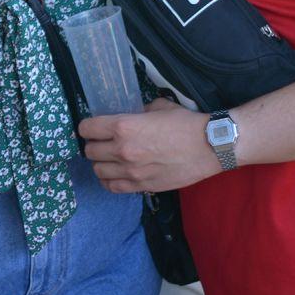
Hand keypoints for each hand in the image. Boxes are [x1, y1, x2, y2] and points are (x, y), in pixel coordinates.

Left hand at [80, 98, 217, 193]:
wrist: (208, 147)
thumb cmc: (185, 123)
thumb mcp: (158, 107)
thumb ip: (138, 112)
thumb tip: (130, 115)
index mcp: (124, 126)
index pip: (87, 129)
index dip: (86, 127)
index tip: (91, 127)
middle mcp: (122, 150)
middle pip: (90, 151)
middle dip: (93, 145)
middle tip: (101, 142)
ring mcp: (131, 172)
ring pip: (98, 171)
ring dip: (100, 163)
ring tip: (108, 158)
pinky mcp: (141, 187)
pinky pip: (112, 187)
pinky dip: (108, 180)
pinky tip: (114, 174)